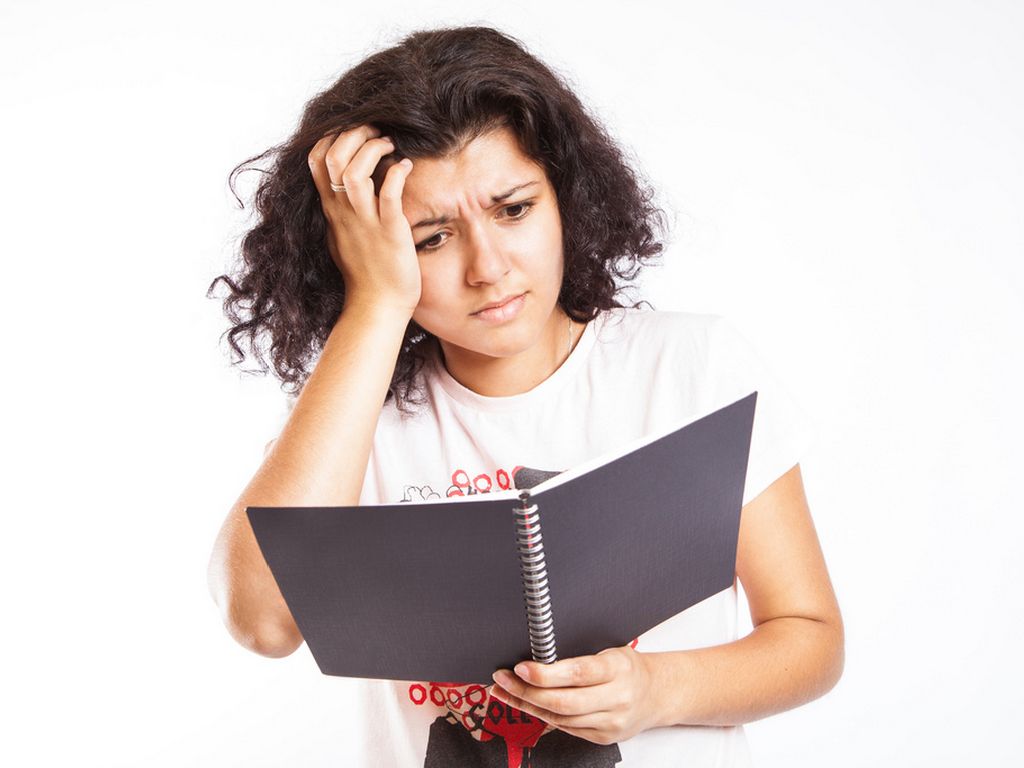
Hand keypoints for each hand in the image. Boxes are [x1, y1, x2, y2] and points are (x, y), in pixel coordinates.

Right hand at [306, 124, 420, 313]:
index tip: (354, 133)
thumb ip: (341, 211)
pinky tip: (406, 166)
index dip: (331, 137)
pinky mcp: (389, 231)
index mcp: (332, 210)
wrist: (378, 305)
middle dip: (353, 134)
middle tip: (376, 130)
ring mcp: (365, 221)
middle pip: (333, 158)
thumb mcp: (342, 236)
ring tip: (389, 143)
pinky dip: (396, 173)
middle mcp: (343, 212)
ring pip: (354, 172)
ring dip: (372, 149)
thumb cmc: (366, 272)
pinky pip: (388, 194)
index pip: (317, 161)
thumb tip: (343, 191)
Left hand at [490, 645, 659, 745]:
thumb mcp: (609, 650)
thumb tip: (536, 655)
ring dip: (527, 705)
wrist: (656, 694)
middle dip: (527, 692)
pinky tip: (526, 705)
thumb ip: (578, 656)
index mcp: (618, 668)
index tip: (521, 668)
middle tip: (503, 678)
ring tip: (505, 690)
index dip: (546, 673)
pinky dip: (542, 716)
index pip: (578, 673)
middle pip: (564, 702)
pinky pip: (565, 728)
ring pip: (560, 718)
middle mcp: (617, 698)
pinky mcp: (603, 738)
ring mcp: (611, 722)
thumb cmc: (627, 667)